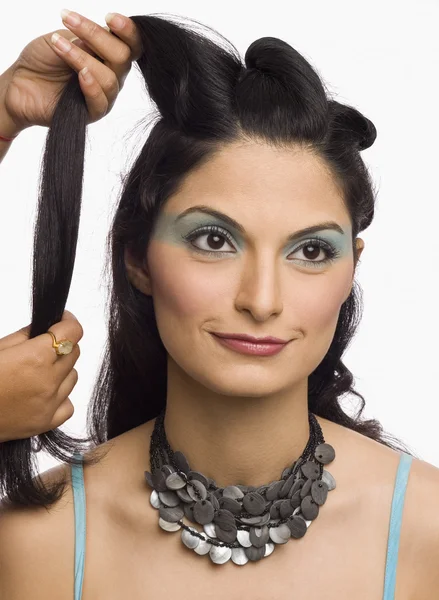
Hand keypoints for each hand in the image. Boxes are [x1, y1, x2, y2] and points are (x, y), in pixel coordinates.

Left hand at [0, 10, 141, 133]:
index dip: (128, 30)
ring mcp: (104, 96)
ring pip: (109, 79)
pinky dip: (91, 86)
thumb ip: (85, 41)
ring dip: (82, 58)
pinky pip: (100, 102)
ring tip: (57, 45)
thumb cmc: (43, 60)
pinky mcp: (92, 113)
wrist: (20, 82)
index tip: (109, 17)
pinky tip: (79, 74)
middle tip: (69, 20)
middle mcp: (112, 76)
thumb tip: (102, 36)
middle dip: (97, 36)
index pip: (131, 44)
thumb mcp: (63, 39)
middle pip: (122, 58)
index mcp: (109, 55)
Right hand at [0, 310, 82, 442]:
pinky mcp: (45, 423)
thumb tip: (46, 328)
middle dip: (61, 346)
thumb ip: (25, 336)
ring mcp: (48, 404)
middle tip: (42, 348)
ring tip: (35, 374)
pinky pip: (68, 405)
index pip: (73, 333)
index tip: (62, 320)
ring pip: (72, 377)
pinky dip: (60, 397)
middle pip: (74, 353)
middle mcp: (47, 381)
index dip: (68, 322)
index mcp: (35, 358)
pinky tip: (41, 394)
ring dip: (61, 371)